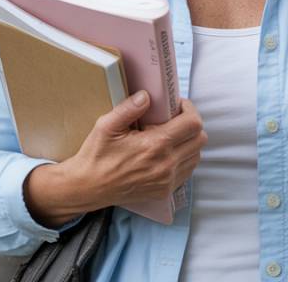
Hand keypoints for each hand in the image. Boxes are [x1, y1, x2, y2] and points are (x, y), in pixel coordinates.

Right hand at [24, 91, 205, 227]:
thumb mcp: (106, 126)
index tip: (177, 105)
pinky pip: (187, 171)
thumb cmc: (96, 155)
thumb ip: (129, 108)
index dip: (189, 109)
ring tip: (170, 135)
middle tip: (174, 118)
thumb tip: (146, 95)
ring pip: (196, 156)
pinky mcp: (164, 191)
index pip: (193, 124)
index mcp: (155, 146)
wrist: (87, 188)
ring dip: (188, 142)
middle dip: (191, 124)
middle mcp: (166, 165)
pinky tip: (166, 152)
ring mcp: (167, 181)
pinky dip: (183, 159)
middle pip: (200, 139)